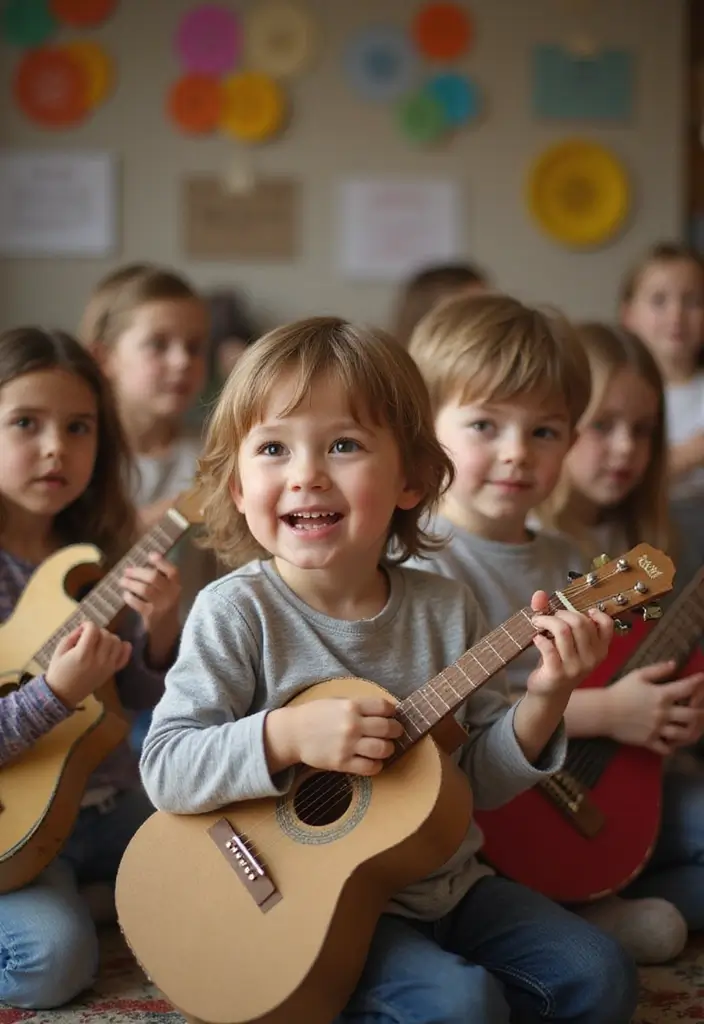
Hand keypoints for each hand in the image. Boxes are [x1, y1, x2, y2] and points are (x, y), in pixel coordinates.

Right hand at [46, 621, 131, 708]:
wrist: (64, 695)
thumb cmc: (58, 672)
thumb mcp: (59, 651)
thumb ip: (72, 636)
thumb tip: (84, 628)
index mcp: (82, 654)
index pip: (93, 630)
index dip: (88, 625)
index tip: (83, 628)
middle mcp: (98, 660)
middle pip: (107, 635)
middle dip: (98, 631)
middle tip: (90, 636)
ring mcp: (108, 666)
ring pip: (117, 643)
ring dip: (110, 638)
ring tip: (100, 642)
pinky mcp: (112, 671)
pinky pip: (125, 656)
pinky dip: (124, 648)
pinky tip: (115, 646)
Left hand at [121, 553, 180, 631]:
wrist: (168, 630)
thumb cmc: (165, 606)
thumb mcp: (168, 592)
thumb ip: (160, 579)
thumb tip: (140, 565)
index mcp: (176, 586)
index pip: (173, 571)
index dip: (161, 562)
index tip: (150, 555)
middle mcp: (171, 594)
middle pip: (154, 577)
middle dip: (138, 572)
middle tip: (126, 571)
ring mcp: (161, 605)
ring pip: (144, 589)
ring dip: (131, 583)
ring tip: (122, 581)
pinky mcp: (150, 615)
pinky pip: (137, 603)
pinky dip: (129, 597)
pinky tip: (126, 595)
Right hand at [268, 698, 403, 775]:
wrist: (293, 733)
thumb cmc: (315, 715)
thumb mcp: (337, 701)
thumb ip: (359, 706)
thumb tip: (385, 711)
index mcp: (351, 706)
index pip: (384, 707)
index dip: (393, 711)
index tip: (392, 715)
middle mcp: (352, 725)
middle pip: (388, 728)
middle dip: (396, 730)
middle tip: (395, 732)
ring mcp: (347, 745)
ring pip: (383, 749)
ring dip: (389, 749)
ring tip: (385, 748)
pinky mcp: (342, 763)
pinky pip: (370, 767)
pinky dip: (377, 765)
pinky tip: (374, 761)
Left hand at [526, 590, 612, 698]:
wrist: (549, 693)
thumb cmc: (559, 662)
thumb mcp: (564, 640)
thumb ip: (554, 614)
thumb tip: (538, 594)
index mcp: (600, 649)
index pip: (607, 625)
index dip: (594, 613)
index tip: (579, 612)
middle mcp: (592, 659)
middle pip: (579, 622)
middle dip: (560, 613)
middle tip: (547, 617)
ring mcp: (576, 667)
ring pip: (563, 630)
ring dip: (546, 621)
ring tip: (537, 622)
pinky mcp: (557, 673)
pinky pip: (548, 647)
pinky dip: (539, 638)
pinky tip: (536, 638)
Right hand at [605, 662, 703, 753]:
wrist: (604, 711)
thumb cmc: (620, 691)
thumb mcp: (637, 675)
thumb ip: (657, 669)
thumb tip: (675, 664)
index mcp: (661, 695)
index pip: (687, 688)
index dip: (698, 682)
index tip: (703, 679)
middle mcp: (663, 713)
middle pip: (692, 716)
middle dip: (701, 714)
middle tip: (701, 712)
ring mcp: (657, 729)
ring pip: (684, 734)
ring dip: (691, 732)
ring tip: (692, 729)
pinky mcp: (649, 741)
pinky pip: (667, 749)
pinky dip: (672, 747)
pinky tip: (673, 743)